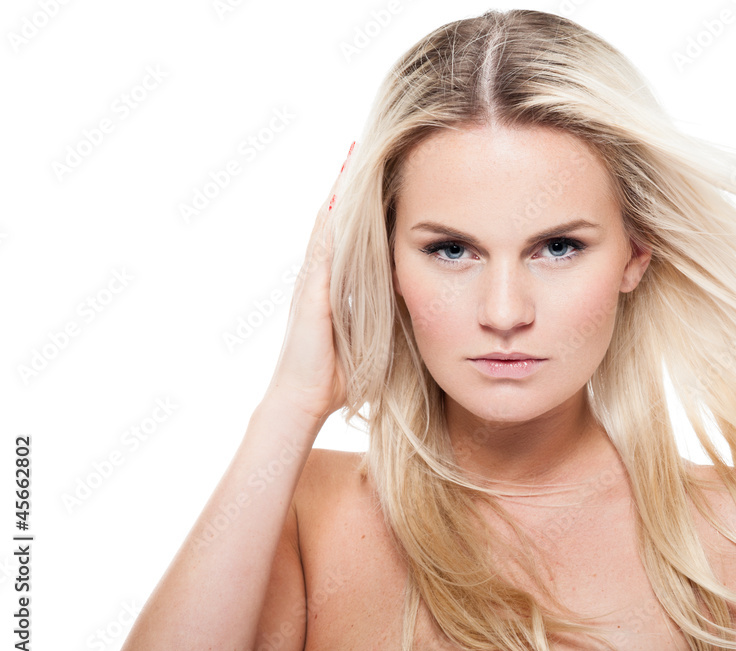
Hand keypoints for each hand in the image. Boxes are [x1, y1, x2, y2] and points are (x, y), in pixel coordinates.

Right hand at [263, 141, 355, 425]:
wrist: (303, 400)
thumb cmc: (335, 378)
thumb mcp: (368, 340)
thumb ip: (383, 321)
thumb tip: (413, 313)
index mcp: (333, 286)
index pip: (348, 236)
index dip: (358, 205)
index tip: (374, 173)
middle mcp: (319, 276)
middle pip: (334, 220)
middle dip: (346, 184)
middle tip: (359, 147)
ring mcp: (312, 281)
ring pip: (326, 225)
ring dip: (338, 192)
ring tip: (350, 157)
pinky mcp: (311, 292)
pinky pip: (322, 248)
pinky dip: (329, 222)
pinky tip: (339, 197)